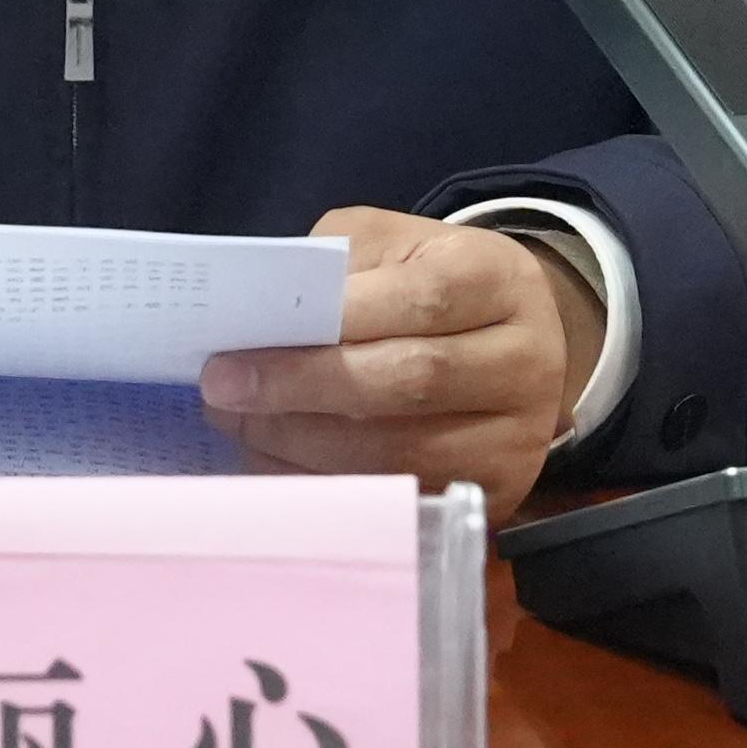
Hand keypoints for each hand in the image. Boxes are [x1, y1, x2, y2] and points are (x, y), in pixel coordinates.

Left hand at [198, 207, 602, 513]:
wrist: (515, 341)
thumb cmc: (430, 282)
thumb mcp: (391, 246)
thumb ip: (335, 269)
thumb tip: (259, 318)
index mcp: (496, 279)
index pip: (418, 301)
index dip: (329, 326)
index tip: (239, 346)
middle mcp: (524, 360)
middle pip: (410, 382)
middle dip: (302, 391)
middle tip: (223, 394)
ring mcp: (517, 437)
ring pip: (403, 454)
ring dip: (305, 447)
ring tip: (241, 427)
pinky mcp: (498, 494)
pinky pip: (402, 501)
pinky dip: (329, 486)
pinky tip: (279, 464)